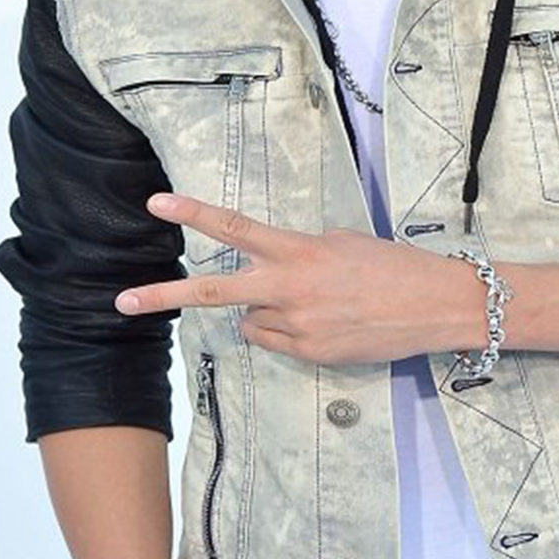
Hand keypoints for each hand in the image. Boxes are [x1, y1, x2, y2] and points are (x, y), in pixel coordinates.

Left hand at [114, 193, 481, 364]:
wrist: (435, 304)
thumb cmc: (392, 265)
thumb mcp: (341, 242)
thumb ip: (296, 253)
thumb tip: (269, 270)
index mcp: (298, 251)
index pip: (234, 228)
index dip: (193, 213)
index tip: (156, 202)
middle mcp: (289, 289)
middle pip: (213, 292)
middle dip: (163, 297)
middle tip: (122, 301)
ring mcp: (297, 327)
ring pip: (250, 320)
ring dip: (263, 311)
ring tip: (311, 303)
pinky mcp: (310, 355)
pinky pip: (274, 342)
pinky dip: (283, 332)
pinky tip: (321, 322)